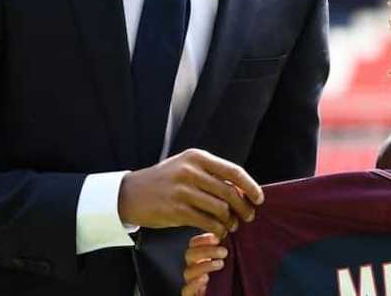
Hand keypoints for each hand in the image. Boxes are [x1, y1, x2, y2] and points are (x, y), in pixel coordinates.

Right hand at [118, 148, 263, 237]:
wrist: (131, 193)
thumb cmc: (165, 180)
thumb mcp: (186, 167)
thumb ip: (211, 175)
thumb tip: (242, 189)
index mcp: (197, 157)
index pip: (233, 171)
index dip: (250, 186)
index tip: (259, 198)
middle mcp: (191, 171)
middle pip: (229, 192)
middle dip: (244, 207)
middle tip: (248, 216)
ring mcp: (183, 191)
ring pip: (220, 208)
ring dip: (231, 220)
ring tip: (233, 225)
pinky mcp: (176, 210)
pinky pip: (207, 222)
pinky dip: (218, 229)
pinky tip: (220, 231)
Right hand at [182, 232, 227, 295]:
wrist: (225, 293)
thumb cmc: (229, 278)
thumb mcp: (228, 261)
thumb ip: (226, 248)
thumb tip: (234, 228)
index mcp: (200, 257)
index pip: (194, 243)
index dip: (203, 239)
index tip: (218, 238)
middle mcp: (194, 268)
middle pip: (190, 255)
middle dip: (206, 251)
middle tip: (224, 252)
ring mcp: (191, 282)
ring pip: (188, 272)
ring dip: (204, 265)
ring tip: (220, 264)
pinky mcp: (191, 295)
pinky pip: (186, 290)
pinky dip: (194, 284)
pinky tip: (204, 278)